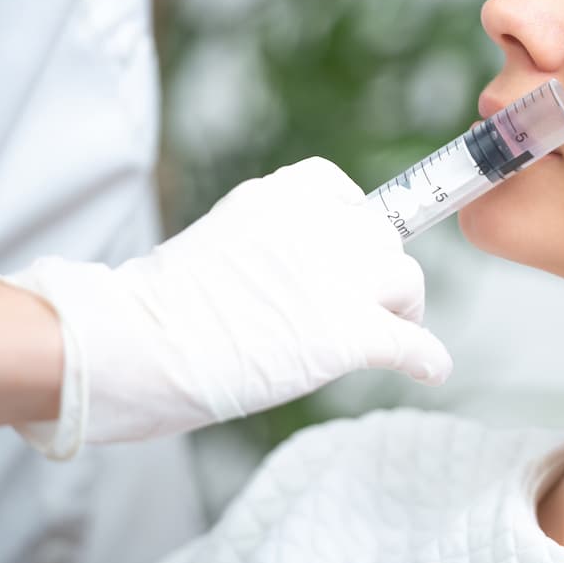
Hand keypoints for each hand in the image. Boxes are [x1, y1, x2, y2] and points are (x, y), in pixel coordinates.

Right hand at [0, 157, 450, 457]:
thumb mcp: (220, 239)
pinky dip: (426, 357)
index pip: (343, 194)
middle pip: (381, 237)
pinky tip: (431, 369)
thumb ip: (268, 243)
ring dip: (403, 309)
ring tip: (393, 334)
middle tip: (359, 306)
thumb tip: (294, 276)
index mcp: (283, 193)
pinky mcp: (348, 332)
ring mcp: (340, 277)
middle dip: (375, 272)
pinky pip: (411, 342)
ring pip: (406, 280)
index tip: (340, 256)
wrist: (132, 342)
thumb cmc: (157, 306)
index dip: (350, 230)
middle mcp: (322, 223)